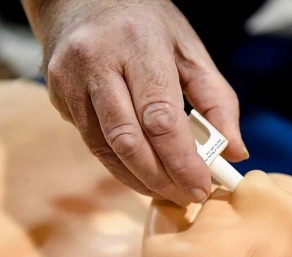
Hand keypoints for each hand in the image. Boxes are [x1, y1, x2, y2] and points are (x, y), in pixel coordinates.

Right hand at [22, 0, 248, 204]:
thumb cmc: (144, 24)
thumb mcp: (188, 49)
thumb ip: (216, 100)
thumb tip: (236, 152)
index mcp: (137, 43)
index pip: (159, 116)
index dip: (181, 160)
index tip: (202, 186)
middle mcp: (96, 60)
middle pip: (128, 139)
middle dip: (160, 178)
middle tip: (186, 196)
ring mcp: (69, 80)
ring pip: (104, 148)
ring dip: (138, 178)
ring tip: (167, 190)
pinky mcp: (56, 96)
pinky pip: (91, 142)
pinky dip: (119, 165)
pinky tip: (141, 172)